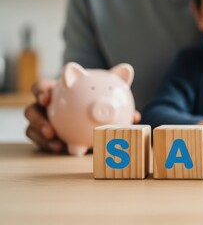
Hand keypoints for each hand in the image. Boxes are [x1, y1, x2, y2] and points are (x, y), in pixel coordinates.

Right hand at [24, 80, 140, 152]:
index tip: (47, 97)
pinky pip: (41, 141)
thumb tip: (136, 115)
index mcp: (57, 91)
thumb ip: (118, 101)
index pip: (43, 87)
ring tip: (55, 142)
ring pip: (32, 127)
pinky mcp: (43, 136)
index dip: (41, 91)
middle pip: (31, 108)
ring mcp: (43, 122)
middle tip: (49, 127)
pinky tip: (60, 148)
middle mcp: (46, 106)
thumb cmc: (97, 104)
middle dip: (36, 117)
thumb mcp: (107, 99)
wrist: (91, 118)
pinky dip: (48, 145)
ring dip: (41, 134)